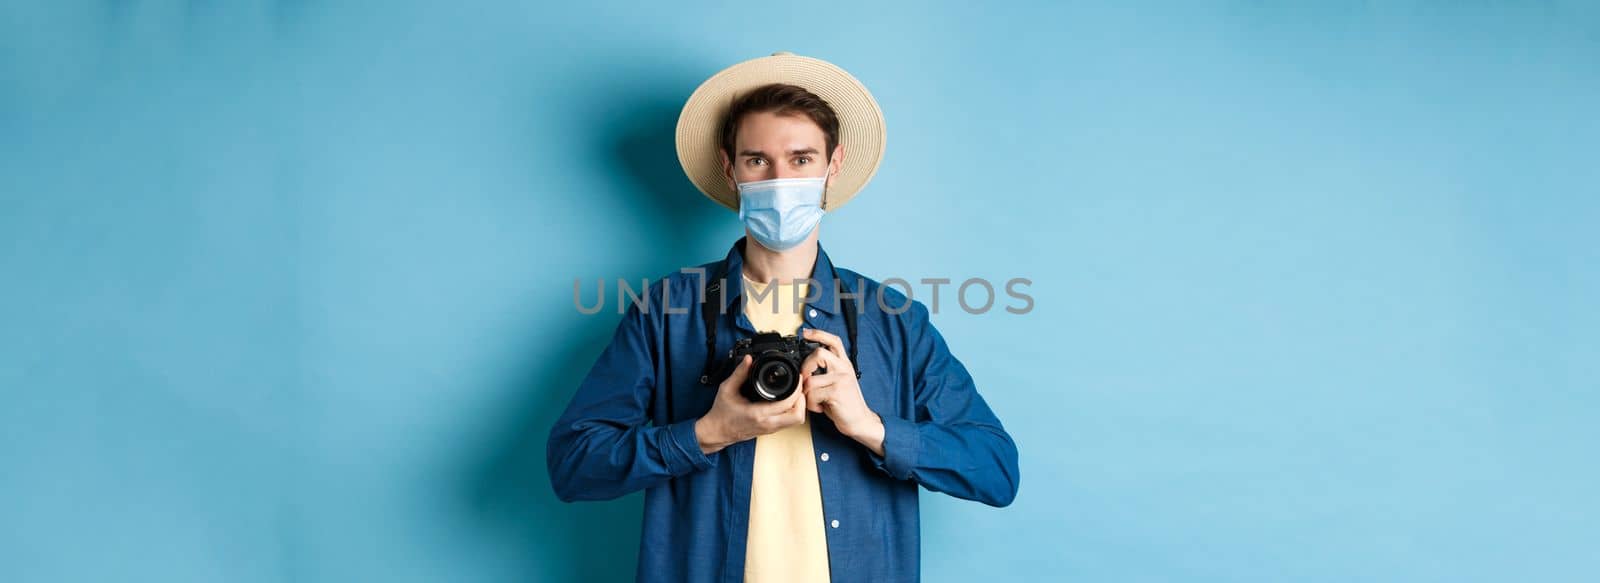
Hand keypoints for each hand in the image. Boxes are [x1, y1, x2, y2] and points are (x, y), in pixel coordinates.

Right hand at [694, 354, 807, 454]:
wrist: (717, 432)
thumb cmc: (721, 413)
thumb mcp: (727, 389)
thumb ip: (739, 373)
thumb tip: (749, 360)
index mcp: (758, 414)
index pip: (787, 404)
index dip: (797, 389)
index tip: (797, 378)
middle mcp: (767, 423)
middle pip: (799, 416)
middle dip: (803, 400)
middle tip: (799, 387)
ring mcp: (770, 429)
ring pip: (796, 421)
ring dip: (800, 406)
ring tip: (795, 392)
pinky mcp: (771, 430)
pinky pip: (789, 422)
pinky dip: (794, 411)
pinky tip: (788, 400)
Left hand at [800, 328, 884, 455]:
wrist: (860, 421)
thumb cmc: (845, 403)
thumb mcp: (838, 383)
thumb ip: (826, 372)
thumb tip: (805, 367)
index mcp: (844, 364)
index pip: (834, 341)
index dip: (819, 334)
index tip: (806, 333)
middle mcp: (844, 368)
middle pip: (819, 353)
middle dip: (806, 367)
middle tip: (806, 379)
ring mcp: (841, 379)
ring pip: (810, 379)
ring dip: (807, 393)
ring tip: (815, 400)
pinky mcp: (837, 392)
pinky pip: (813, 394)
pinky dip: (812, 404)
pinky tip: (820, 407)